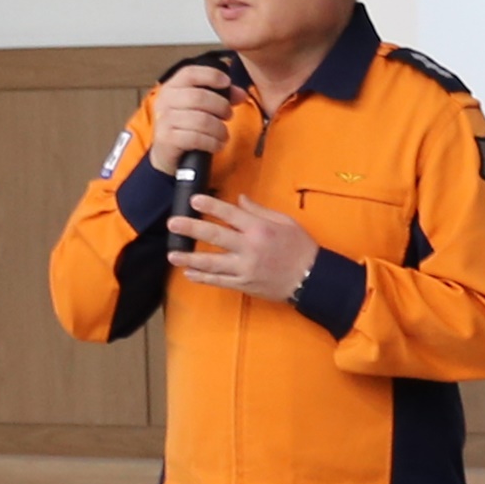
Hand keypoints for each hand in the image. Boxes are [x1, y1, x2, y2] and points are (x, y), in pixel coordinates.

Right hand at [145, 64, 239, 177]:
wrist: (167, 152)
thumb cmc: (185, 125)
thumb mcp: (201, 107)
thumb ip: (222, 97)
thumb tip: (241, 94)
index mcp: (172, 87)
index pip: (189, 73)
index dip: (211, 75)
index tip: (226, 82)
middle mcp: (164, 101)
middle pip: (198, 97)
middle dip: (221, 106)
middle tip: (228, 115)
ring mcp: (164, 121)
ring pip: (200, 120)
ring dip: (219, 129)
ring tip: (224, 134)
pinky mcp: (167, 140)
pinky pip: (196, 138)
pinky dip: (212, 142)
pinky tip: (216, 145)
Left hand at [170, 193, 316, 302]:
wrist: (312, 278)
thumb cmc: (300, 247)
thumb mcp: (284, 221)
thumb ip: (259, 211)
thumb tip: (239, 199)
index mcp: (259, 229)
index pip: (230, 214)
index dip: (210, 207)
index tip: (193, 200)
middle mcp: (249, 247)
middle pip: (215, 236)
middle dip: (191, 229)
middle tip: (173, 224)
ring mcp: (245, 268)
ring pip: (212, 263)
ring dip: (190, 258)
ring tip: (172, 255)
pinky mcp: (244, 284)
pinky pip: (220, 281)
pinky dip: (203, 278)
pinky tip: (189, 274)